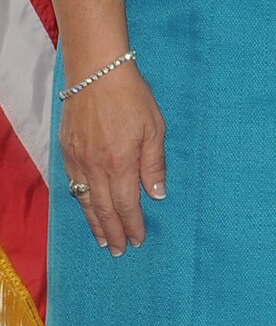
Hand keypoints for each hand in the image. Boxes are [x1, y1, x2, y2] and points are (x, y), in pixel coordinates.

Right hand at [58, 61, 165, 255]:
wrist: (97, 75)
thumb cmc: (132, 98)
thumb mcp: (154, 128)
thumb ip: (154, 163)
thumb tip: (157, 194)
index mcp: (120, 163)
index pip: (126, 205)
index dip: (132, 225)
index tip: (138, 240)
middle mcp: (96, 168)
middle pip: (104, 209)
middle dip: (113, 232)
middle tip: (120, 250)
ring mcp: (78, 161)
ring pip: (86, 201)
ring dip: (95, 223)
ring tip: (103, 239)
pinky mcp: (67, 153)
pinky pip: (74, 186)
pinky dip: (81, 203)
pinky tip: (88, 209)